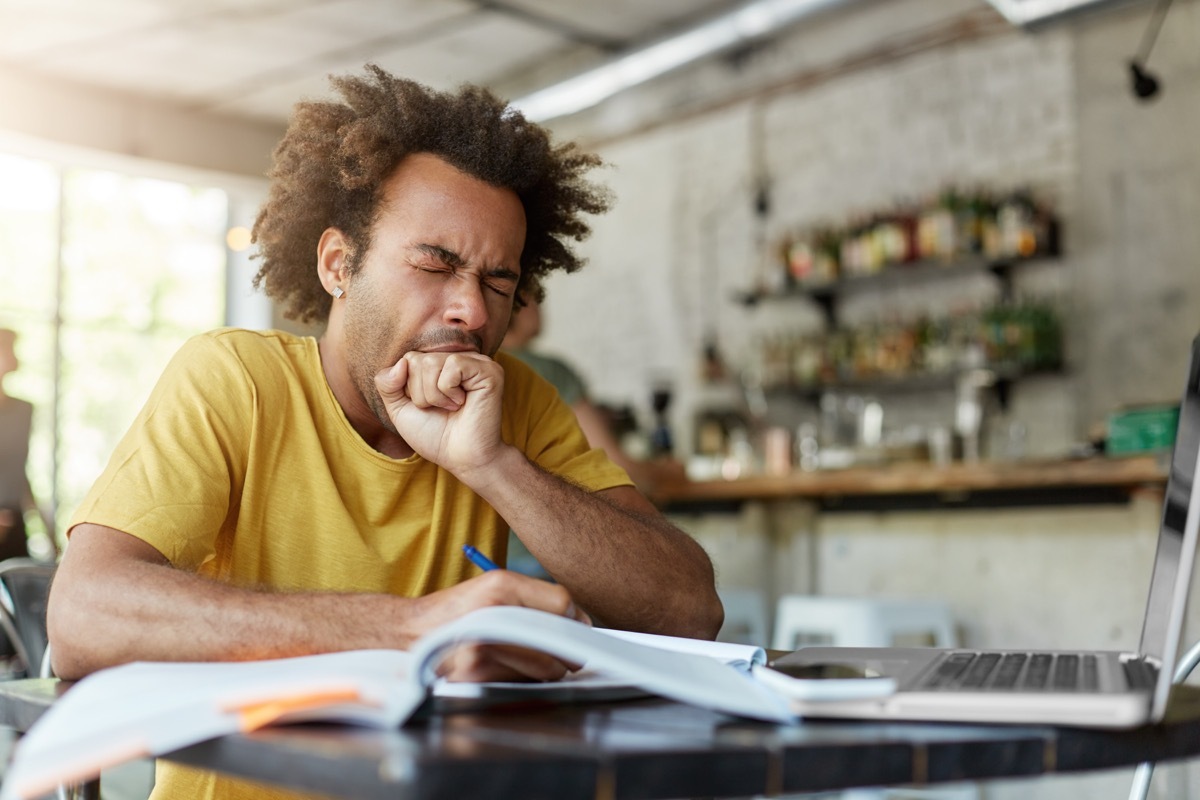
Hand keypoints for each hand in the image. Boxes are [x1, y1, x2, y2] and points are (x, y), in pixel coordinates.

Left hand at [374, 351, 505, 474]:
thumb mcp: (400, 409)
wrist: (461, 458)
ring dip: (434, 395)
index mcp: (442, 364)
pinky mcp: (489, 370)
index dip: (410, 390)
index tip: (428, 407)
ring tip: (452, 408)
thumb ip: (387, 384)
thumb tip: (401, 362)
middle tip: (442, 410)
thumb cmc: (435, 436)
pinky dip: (449, 391)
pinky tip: (463, 403)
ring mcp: (476, 362)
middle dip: (421, 393)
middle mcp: (459, 358)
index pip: (408, 359)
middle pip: (417, 360)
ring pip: (431, 362)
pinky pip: (452, 366)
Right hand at [406, 570, 589, 682]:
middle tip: (565, 651)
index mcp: (501, 585)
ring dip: (548, 668)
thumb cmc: (458, 610)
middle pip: (558, 638)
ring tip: (532, 658)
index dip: (574, 618)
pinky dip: (525, 680)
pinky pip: (523, 683)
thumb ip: (536, 598)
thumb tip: (580, 621)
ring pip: (546, 667)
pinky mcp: (477, 674)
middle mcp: (493, 613)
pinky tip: (508, 668)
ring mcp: (484, 646)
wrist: (410, 632)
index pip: (562, 603)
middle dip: (567, 648)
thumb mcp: (494, 587)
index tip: (574, 625)